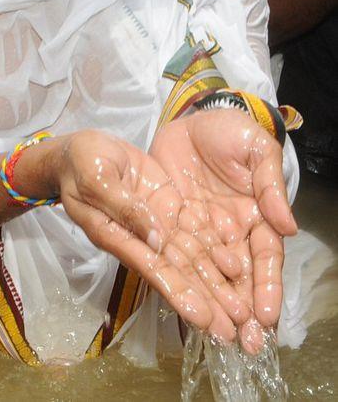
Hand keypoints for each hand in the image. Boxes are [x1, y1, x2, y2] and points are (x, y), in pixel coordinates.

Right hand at [47, 130, 250, 342]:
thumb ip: (125, 207)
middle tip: (232, 332)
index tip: (201, 318)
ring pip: (190, 258)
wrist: (81, 149)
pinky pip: (195, 233)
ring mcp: (157, 225)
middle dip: (204, 301)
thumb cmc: (81, 162)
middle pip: (176, 272)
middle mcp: (140, 238)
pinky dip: (215, 252)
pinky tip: (238, 270)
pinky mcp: (168, 209)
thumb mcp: (96, 179)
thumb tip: (156, 238)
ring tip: (242, 314)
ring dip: (215, 285)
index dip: (177, 292)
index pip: (150, 268)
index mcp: (115, 234)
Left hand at [150, 109, 296, 352]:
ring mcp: (201, 229)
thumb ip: (269, 186)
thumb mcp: (256, 151)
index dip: (266, 285)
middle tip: (245, 344)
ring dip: (213, 302)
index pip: (265, 257)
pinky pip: (175, 254)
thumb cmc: (230, 131)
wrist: (188, 116)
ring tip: (216, 335)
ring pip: (208, 272)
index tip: (266, 315)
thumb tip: (288, 225)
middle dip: (243, 309)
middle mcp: (231, 230)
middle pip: (238, 275)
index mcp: (257, 215)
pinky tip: (181, 302)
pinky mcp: (172, 222)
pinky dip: (181, 278)